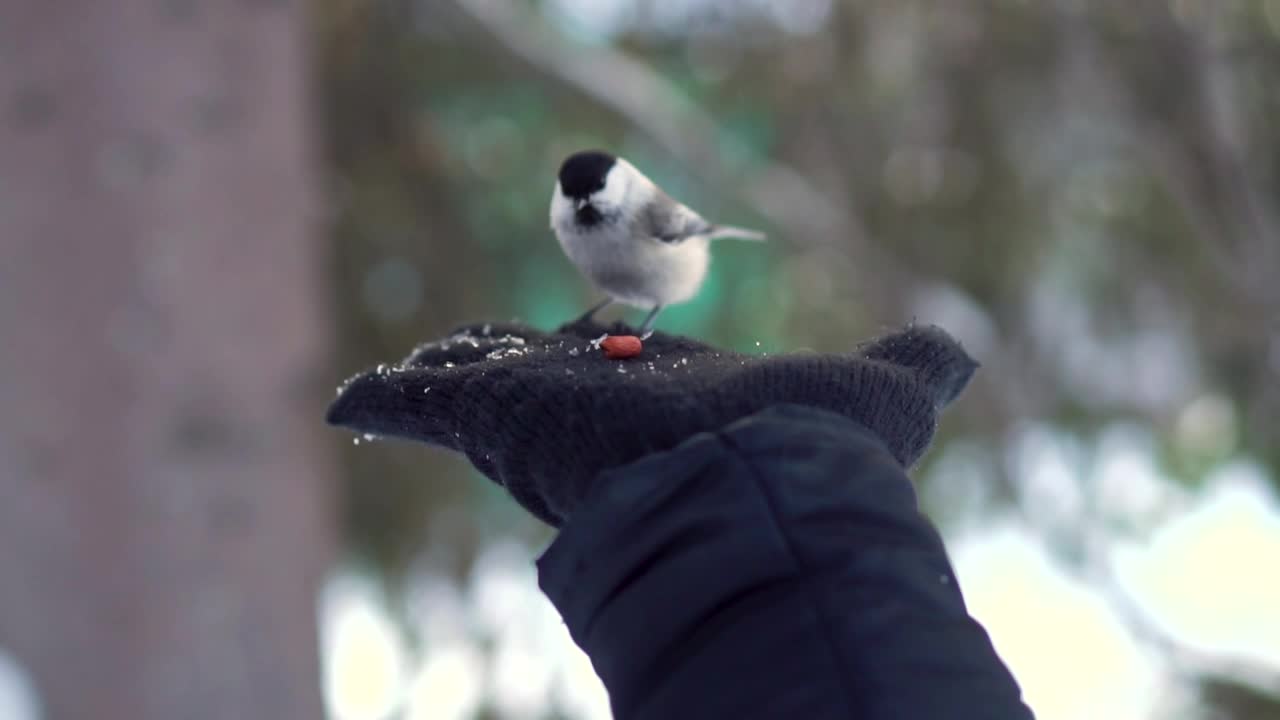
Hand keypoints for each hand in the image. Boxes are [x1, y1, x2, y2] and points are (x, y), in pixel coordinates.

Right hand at [326, 319, 977, 525]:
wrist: (758, 500)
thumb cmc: (816, 455)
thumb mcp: (882, 397)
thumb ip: (914, 368)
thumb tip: (959, 352)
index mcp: (666, 405)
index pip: (616, 377)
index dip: (590, 357)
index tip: (572, 337)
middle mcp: (600, 414)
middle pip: (535, 382)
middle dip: (505, 366)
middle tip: (473, 357)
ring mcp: (542, 418)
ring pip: (475, 391)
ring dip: (444, 380)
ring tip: (417, 372)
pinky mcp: (493, 418)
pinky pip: (417, 408)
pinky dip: (381, 404)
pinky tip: (344, 406)